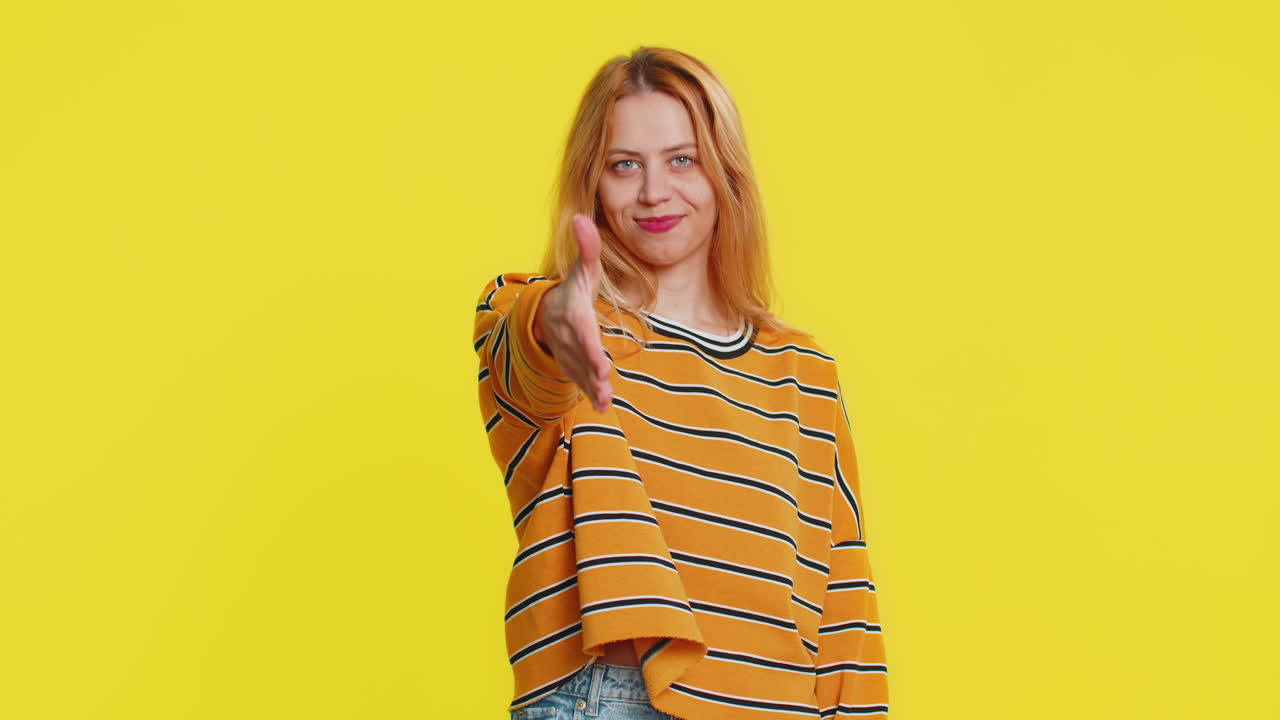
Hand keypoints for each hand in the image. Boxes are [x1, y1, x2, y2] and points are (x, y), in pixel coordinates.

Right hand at [533, 214, 613, 412]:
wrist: (546, 315)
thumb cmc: (573, 292)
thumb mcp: (581, 271)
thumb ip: (587, 248)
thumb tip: (581, 218)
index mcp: (572, 314)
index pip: (581, 331)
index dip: (588, 345)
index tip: (600, 360)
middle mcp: (568, 337)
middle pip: (580, 355)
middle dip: (590, 369)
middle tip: (603, 381)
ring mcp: (568, 354)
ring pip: (579, 372)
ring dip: (591, 387)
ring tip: (605, 401)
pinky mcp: (572, 366)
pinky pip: (580, 381)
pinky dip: (590, 395)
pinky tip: (603, 407)